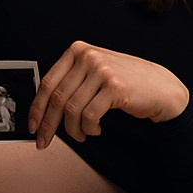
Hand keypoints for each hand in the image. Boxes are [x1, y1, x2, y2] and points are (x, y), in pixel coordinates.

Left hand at [29, 41, 188, 147]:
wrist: (160, 86)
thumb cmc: (125, 82)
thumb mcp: (94, 73)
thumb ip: (72, 81)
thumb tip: (43, 109)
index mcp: (78, 50)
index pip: (47, 82)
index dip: (37, 108)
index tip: (33, 126)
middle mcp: (88, 56)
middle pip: (57, 98)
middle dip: (49, 125)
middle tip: (44, 142)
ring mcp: (102, 70)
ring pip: (72, 109)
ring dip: (74, 130)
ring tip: (82, 134)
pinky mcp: (115, 87)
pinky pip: (90, 116)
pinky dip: (90, 128)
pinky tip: (97, 129)